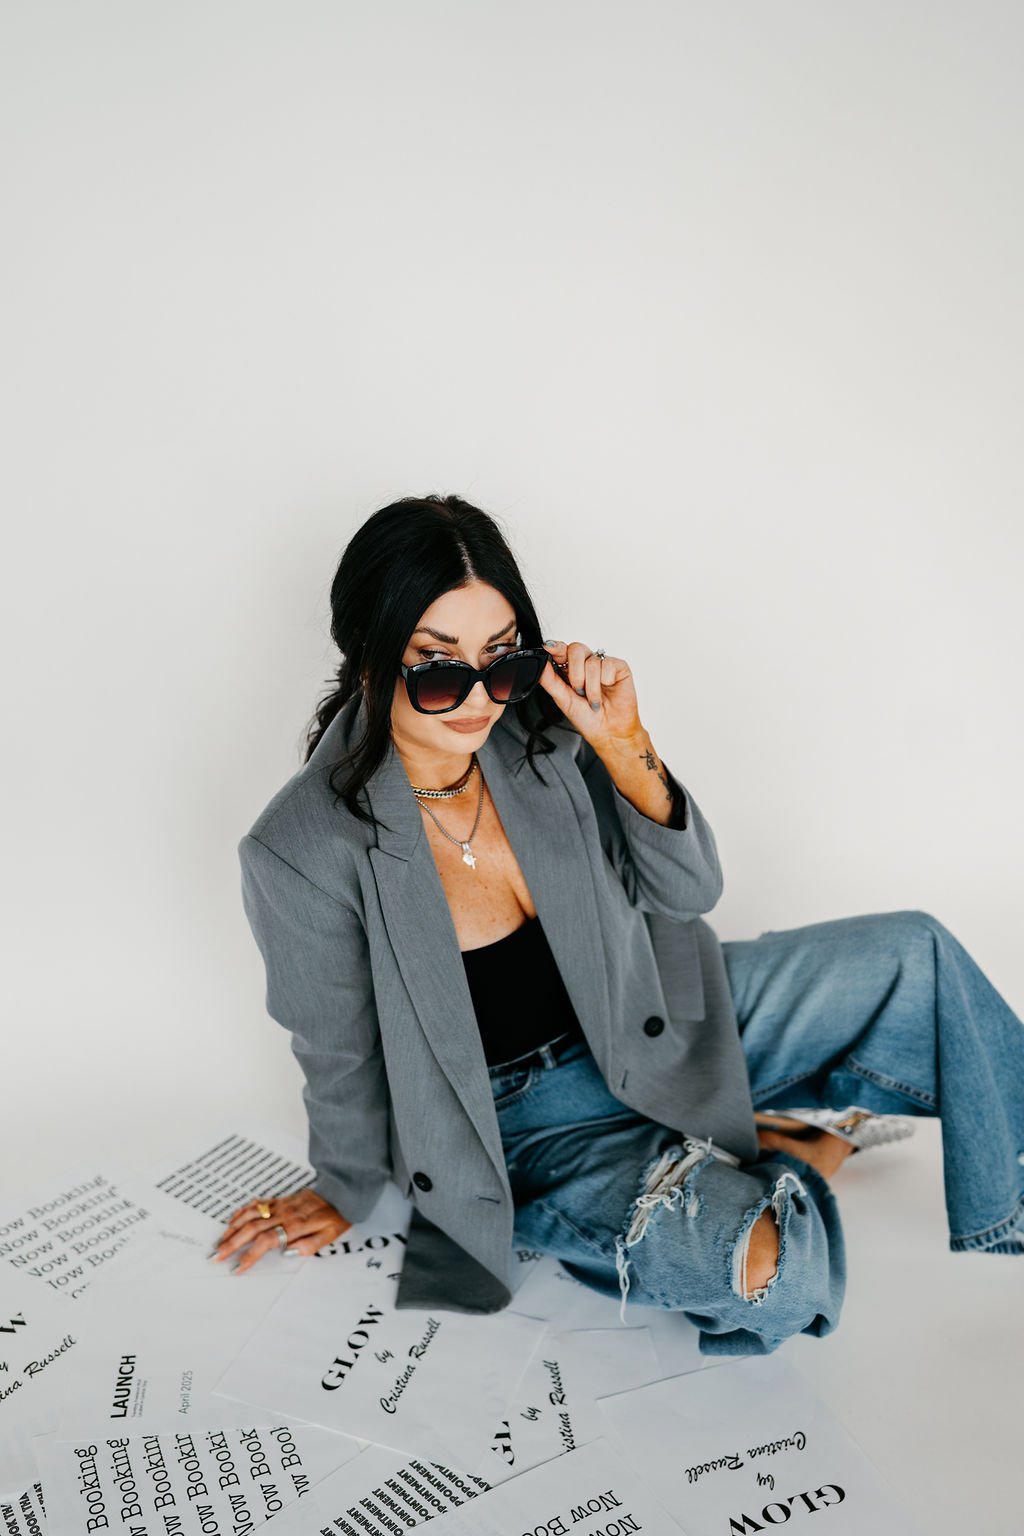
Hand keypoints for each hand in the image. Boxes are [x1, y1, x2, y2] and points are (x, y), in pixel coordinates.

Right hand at [212, 1188, 350, 1273]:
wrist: (340, 1192)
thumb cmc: (336, 1216)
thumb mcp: (331, 1235)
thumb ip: (310, 1245)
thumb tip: (288, 1253)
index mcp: (296, 1225)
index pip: (267, 1241)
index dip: (250, 1255)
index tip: (236, 1268)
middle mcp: (284, 1214)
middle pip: (252, 1228)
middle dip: (231, 1243)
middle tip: (216, 1256)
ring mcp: (279, 1205)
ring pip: (250, 1215)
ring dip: (232, 1229)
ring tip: (219, 1242)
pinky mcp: (279, 1199)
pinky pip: (256, 1204)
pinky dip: (241, 1212)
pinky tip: (232, 1220)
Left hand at [538, 639, 642, 749]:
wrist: (609, 732)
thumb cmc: (587, 718)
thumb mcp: (563, 700)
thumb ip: (550, 681)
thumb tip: (541, 665)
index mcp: (570, 670)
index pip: (561, 651)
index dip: (556, 647)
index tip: (548, 647)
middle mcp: (586, 664)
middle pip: (576, 649)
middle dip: (575, 673)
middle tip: (578, 691)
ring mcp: (603, 664)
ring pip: (592, 661)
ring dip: (591, 685)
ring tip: (593, 699)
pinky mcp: (619, 667)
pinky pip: (608, 664)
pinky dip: (606, 681)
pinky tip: (608, 689)